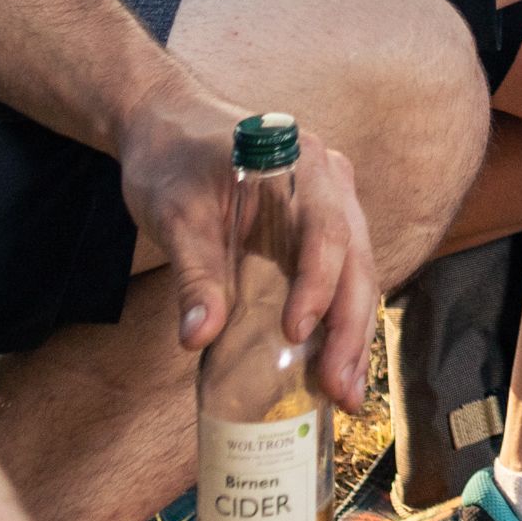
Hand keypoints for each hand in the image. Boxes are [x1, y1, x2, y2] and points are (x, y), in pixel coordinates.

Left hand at [118, 82, 380, 408]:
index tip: (295, 331)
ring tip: (346, 394)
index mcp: (299, 164)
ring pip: (356, 274)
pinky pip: (339, 277)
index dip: (318, 285)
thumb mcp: (174, 214)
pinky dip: (338, 323)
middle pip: (355, 259)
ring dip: (353, 335)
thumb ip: (192, 272)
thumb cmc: (170, 160)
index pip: (325, 229)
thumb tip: (198, 337)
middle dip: (350, 328)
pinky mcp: (315, 233)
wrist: (164, 126)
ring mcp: (329, 206)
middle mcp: (328, 183)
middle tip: (340, 388)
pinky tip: (333, 367)